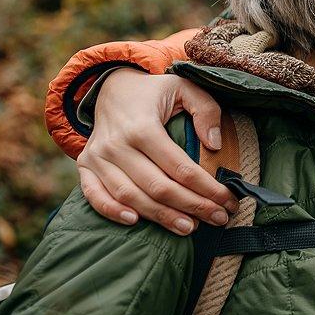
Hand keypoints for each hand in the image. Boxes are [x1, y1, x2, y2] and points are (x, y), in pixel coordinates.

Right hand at [76, 68, 236, 234]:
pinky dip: (110, 211)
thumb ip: (205, 110)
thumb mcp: (185, 87)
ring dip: (161, 216)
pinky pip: (93, 195)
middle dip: (192, 207)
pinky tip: (135, 222)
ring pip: (130, 196)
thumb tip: (215, 144)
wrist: (111, 87)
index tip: (229, 201)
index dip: (207, 189)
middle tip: (219, 219)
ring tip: (189, 227)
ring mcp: (97, 157)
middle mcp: (117, 144)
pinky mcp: (85, 165)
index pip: (181, 168)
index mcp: (143, 126)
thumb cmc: (154, 92)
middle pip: (158, 187)